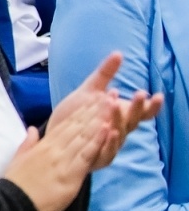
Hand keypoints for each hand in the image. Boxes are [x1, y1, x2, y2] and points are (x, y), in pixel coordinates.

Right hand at [4, 54, 120, 210]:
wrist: (13, 205)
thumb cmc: (15, 185)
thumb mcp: (19, 160)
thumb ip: (28, 143)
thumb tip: (32, 129)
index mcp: (43, 146)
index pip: (64, 125)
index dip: (80, 112)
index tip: (92, 99)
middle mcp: (54, 150)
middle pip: (77, 126)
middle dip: (93, 110)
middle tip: (109, 95)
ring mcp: (63, 161)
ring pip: (84, 137)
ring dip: (100, 120)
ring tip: (112, 106)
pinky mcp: (71, 175)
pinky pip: (87, 155)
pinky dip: (98, 141)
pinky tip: (108, 130)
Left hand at [71, 52, 161, 170]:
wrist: (53, 135)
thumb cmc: (76, 114)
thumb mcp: (90, 91)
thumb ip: (104, 74)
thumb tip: (118, 53)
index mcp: (120, 117)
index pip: (142, 113)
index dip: (151, 106)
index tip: (157, 95)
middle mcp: (118, 132)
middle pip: (132, 121)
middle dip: (137, 107)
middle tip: (139, 93)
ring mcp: (109, 146)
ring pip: (120, 135)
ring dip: (119, 120)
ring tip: (116, 106)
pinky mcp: (96, 158)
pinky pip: (106, 152)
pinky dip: (108, 141)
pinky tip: (106, 129)